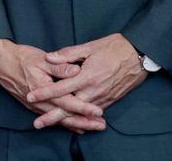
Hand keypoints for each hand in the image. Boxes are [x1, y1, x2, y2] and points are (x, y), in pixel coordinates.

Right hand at [0, 39, 105, 132]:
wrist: (0, 62)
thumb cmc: (21, 58)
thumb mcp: (41, 59)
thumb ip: (59, 66)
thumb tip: (76, 71)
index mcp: (43, 88)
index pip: (67, 101)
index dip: (83, 107)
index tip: (98, 111)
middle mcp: (39, 101)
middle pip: (65, 116)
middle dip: (84, 122)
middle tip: (101, 125)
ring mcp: (35, 106)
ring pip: (58, 119)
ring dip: (76, 124)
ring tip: (92, 128)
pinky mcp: (33, 106)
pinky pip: (51, 117)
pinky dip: (64, 122)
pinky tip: (74, 126)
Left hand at [26, 33, 146, 115]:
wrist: (140, 56)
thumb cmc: (114, 47)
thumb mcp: (90, 46)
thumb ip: (68, 54)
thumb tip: (49, 57)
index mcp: (87, 76)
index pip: (61, 88)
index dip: (45, 93)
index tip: (31, 96)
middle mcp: (94, 91)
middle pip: (69, 107)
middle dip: (52, 117)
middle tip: (37, 124)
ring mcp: (103, 98)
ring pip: (81, 113)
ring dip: (66, 120)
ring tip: (50, 124)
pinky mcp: (110, 101)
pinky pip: (93, 113)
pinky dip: (82, 119)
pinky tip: (73, 123)